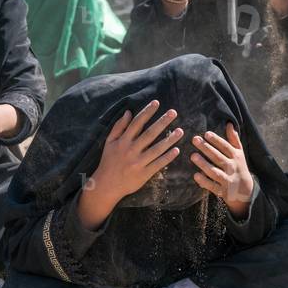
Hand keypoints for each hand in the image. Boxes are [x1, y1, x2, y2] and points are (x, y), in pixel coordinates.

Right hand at [78, 101, 183, 229]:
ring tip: (180, 131)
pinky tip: (177, 150)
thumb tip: (128, 112)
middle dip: (162, 122)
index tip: (157, 103)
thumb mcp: (109, 142)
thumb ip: (119, 127)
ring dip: (169, 139)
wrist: (106, 185)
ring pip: (156, 149)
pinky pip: (158, 164)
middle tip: (174, 112)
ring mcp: (138, 163)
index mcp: (123, 141)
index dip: (147, 112)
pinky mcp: (143, 174)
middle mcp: (131, 150)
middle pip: (149, 134)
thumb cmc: (108, 161)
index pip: (137, 123)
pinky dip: (167, 157)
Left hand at [191, 124, 254, 218]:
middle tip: (195, 140)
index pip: (225, 147)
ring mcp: (227, 179)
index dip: (216, 140)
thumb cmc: (239, 167)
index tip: (206, 133)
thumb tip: (229, 124)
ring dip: (204, 164)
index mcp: (235, 157)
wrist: (246, 190)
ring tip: (193, 156)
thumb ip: (234, 139)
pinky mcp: (223, 190)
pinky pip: (213, 186)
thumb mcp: (239, 153)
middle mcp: (232, 167)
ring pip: (214, 172)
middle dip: (206, 148)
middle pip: (218, 157)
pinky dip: (205, 182)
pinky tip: (196, 175)